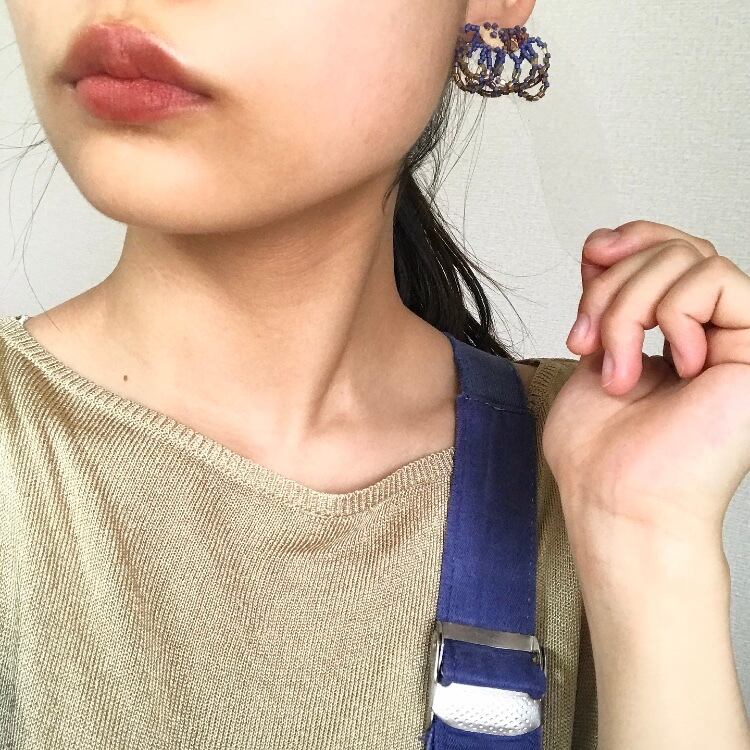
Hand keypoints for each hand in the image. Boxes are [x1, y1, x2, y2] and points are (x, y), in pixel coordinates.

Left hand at [541, 219, 749, 545]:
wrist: (617, 501)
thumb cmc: (600, 451)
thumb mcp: (593, 349)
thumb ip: (607, 295)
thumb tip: (605, 243)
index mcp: (675, 332)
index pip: (668, 249)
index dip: (629, 239)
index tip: (591, 259)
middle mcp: (710, 331)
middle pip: (673, 249)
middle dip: (612, 287)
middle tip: (585, 341)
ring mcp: (735, 339)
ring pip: (689, 259)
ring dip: (629, 308)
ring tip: (617, 370)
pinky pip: (716, 282)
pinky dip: (673, 316)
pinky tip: (672, 366)